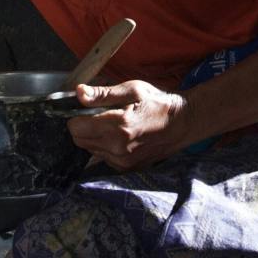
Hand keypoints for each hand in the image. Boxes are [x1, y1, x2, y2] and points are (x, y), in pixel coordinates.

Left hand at [66, 79, 193, 170]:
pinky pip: (103, 157)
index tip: (86, 108)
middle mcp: (117, 148)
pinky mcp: (126, 168)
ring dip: (93, 137)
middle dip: (83, 127)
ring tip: (112, 124)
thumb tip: (79, 92)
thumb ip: (103, 94)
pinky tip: (119, 136)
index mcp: (118, 126)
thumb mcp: (132, 90)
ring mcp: (122, 161)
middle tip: (99, 114)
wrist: (182, 123)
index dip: (76, 115)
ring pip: (90, 150)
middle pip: (79, 140)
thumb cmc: (158, 103)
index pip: (75, 127)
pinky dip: (104, 147)